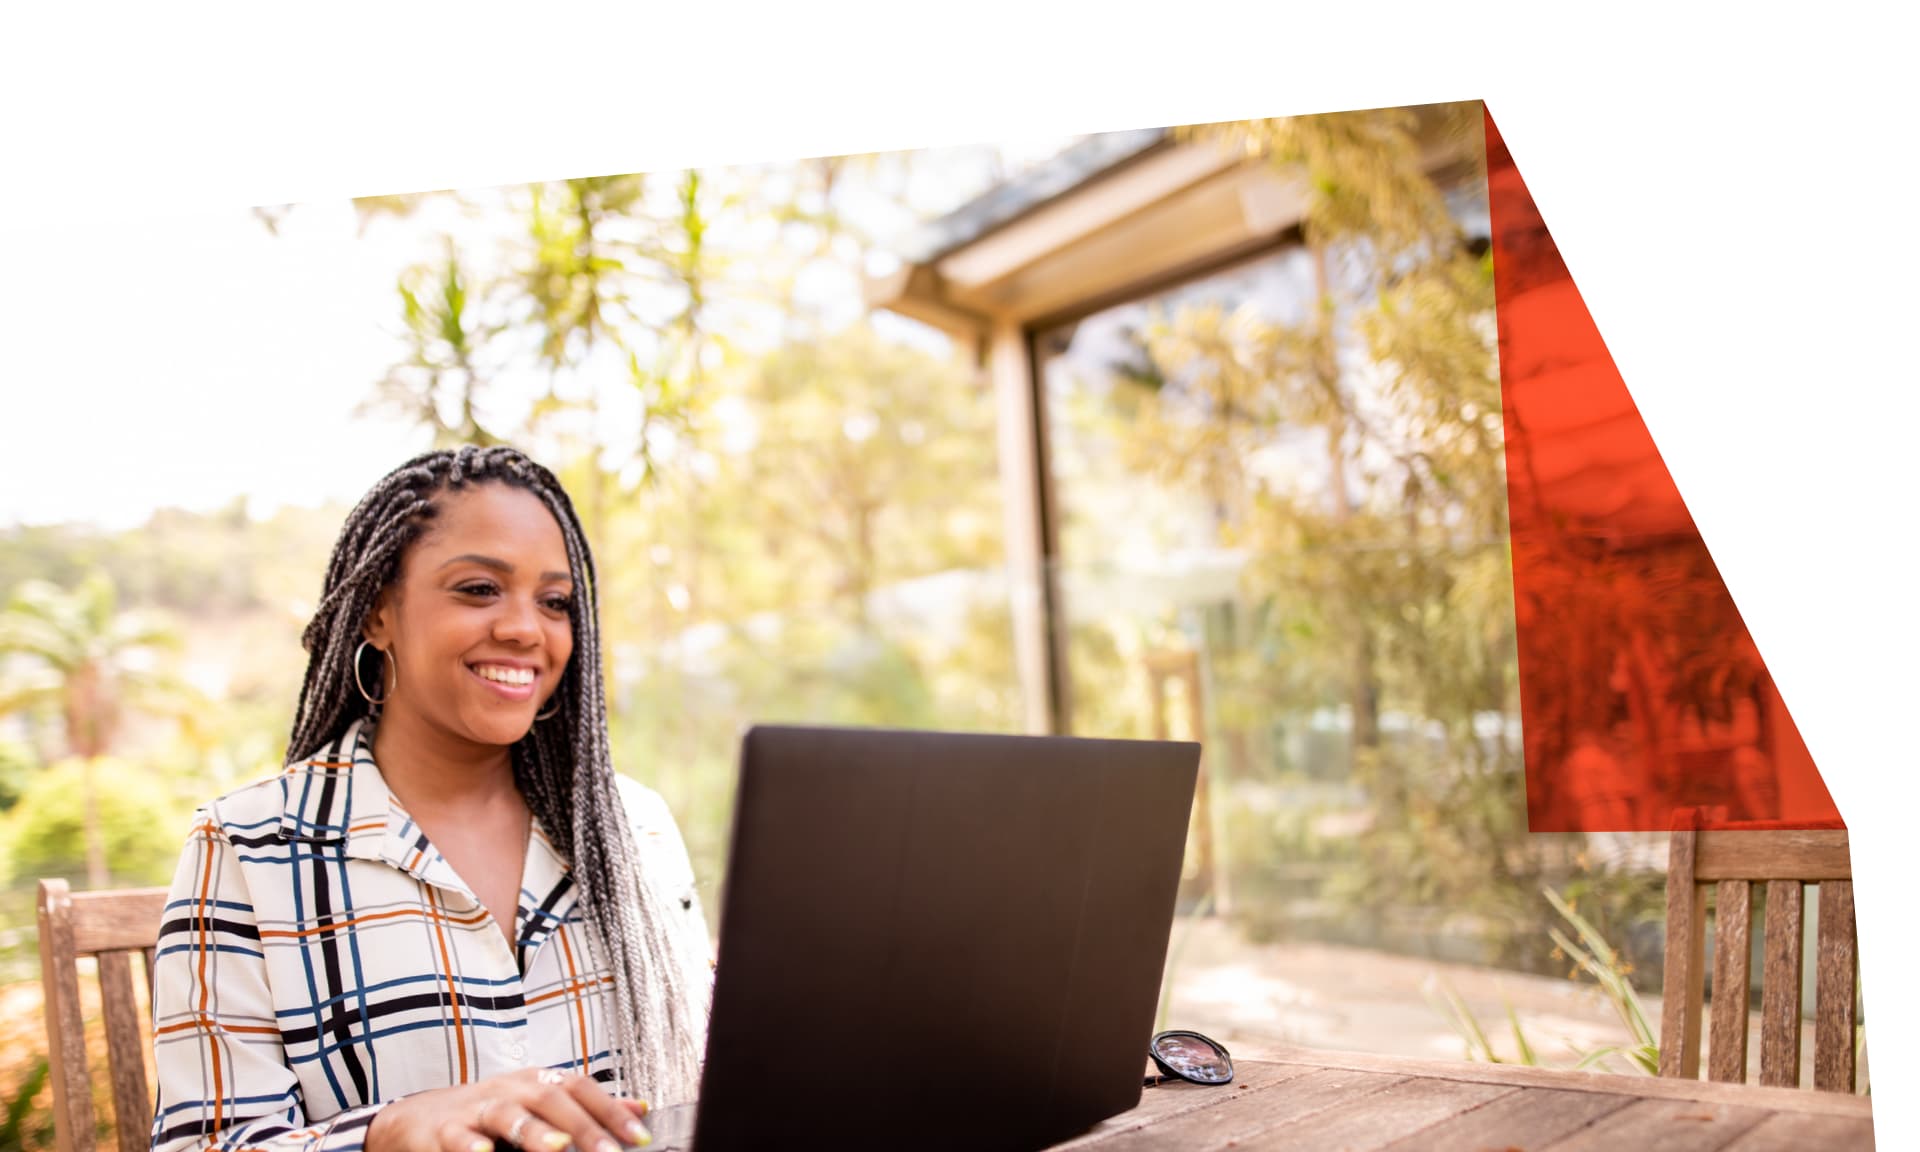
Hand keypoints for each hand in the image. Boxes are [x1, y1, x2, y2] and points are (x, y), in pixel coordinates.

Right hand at [367, 1068, 653, 1151]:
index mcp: (537, 1081)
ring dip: (534, 1132)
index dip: (610, 1110)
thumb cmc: (489, 1112)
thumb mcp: (539, 1103)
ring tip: (557, 1148)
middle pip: (551, 1099)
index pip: (581, 1088)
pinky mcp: (444, 1132)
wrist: (419, 1118)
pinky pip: (459, 1139)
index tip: (639, 1137)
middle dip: (583, 1127)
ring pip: (507, 1115)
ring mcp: (477, 1109)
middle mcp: (511, 1090)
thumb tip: (640, 1110)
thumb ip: (588, 1109)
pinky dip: (472, 1147)